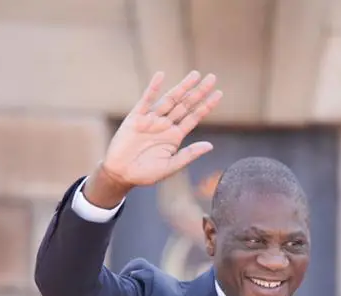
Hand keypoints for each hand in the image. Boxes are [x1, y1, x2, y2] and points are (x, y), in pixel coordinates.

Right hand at [85, 70, 223, 206]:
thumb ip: (189, 154)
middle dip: (198, 91)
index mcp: (175, 136)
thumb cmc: (146, 173)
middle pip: (185, 104)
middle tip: (212, 77)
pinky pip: (146, 100)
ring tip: (195, 75)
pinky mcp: (136, 117)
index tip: (218, 93)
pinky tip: (160, 76)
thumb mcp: (171, 166)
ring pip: (170, 99)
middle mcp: (165, 125)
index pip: (194, 117)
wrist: (121, 174)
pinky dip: (153, 88)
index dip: (206, 106)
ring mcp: (151, 119)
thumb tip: (210, 146)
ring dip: (182, 87)